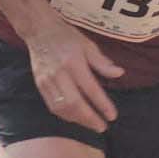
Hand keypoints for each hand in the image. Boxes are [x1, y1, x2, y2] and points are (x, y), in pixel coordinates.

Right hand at [26, 12, 123, 131]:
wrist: (39, 30)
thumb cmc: (67, 37)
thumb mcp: (88, 45)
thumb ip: (102, 62)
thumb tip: (119, 73)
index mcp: (74, 62)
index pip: (90, 89)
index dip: (102, 105)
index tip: (112, 116)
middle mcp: (59, 73)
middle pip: (75, 103)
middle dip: (90, 119)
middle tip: (102, 127)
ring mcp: (47, 80)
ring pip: (62, 108)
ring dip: (77, 120)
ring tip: (91, 125)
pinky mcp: (40, 85)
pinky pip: (52, 106)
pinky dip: (65, 115)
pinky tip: (75, 118)